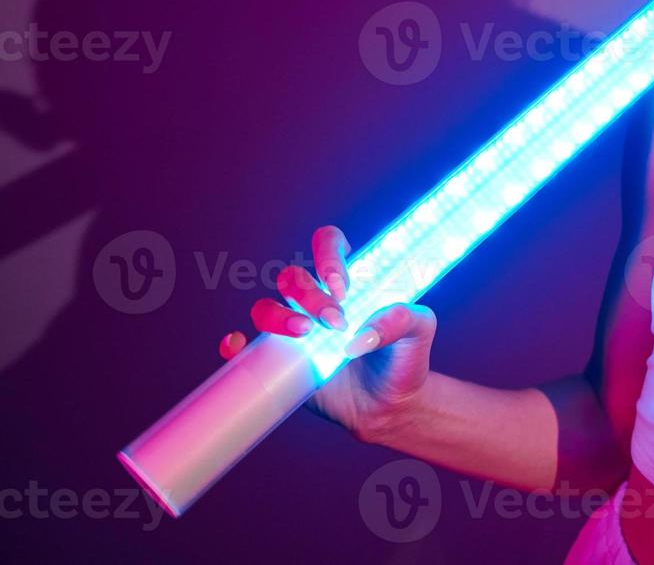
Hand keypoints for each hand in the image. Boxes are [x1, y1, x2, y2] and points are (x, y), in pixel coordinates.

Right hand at [218, 225, 436, 442]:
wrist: (391, 406)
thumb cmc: (405, 359)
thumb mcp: (420, 333)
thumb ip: (404, 319)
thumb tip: (364, 332)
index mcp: (349, 285)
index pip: (328, 246)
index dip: (328, 256)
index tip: (343, 285)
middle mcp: (316, 303)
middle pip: (293, 278)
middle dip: (310, 295)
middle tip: (338, 321)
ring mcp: (295, 332)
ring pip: (266, 307)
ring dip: (278, 316)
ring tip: (307, 334)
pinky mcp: (281, 362)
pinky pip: (245, 348)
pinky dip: (233, 344)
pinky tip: (237, 345)